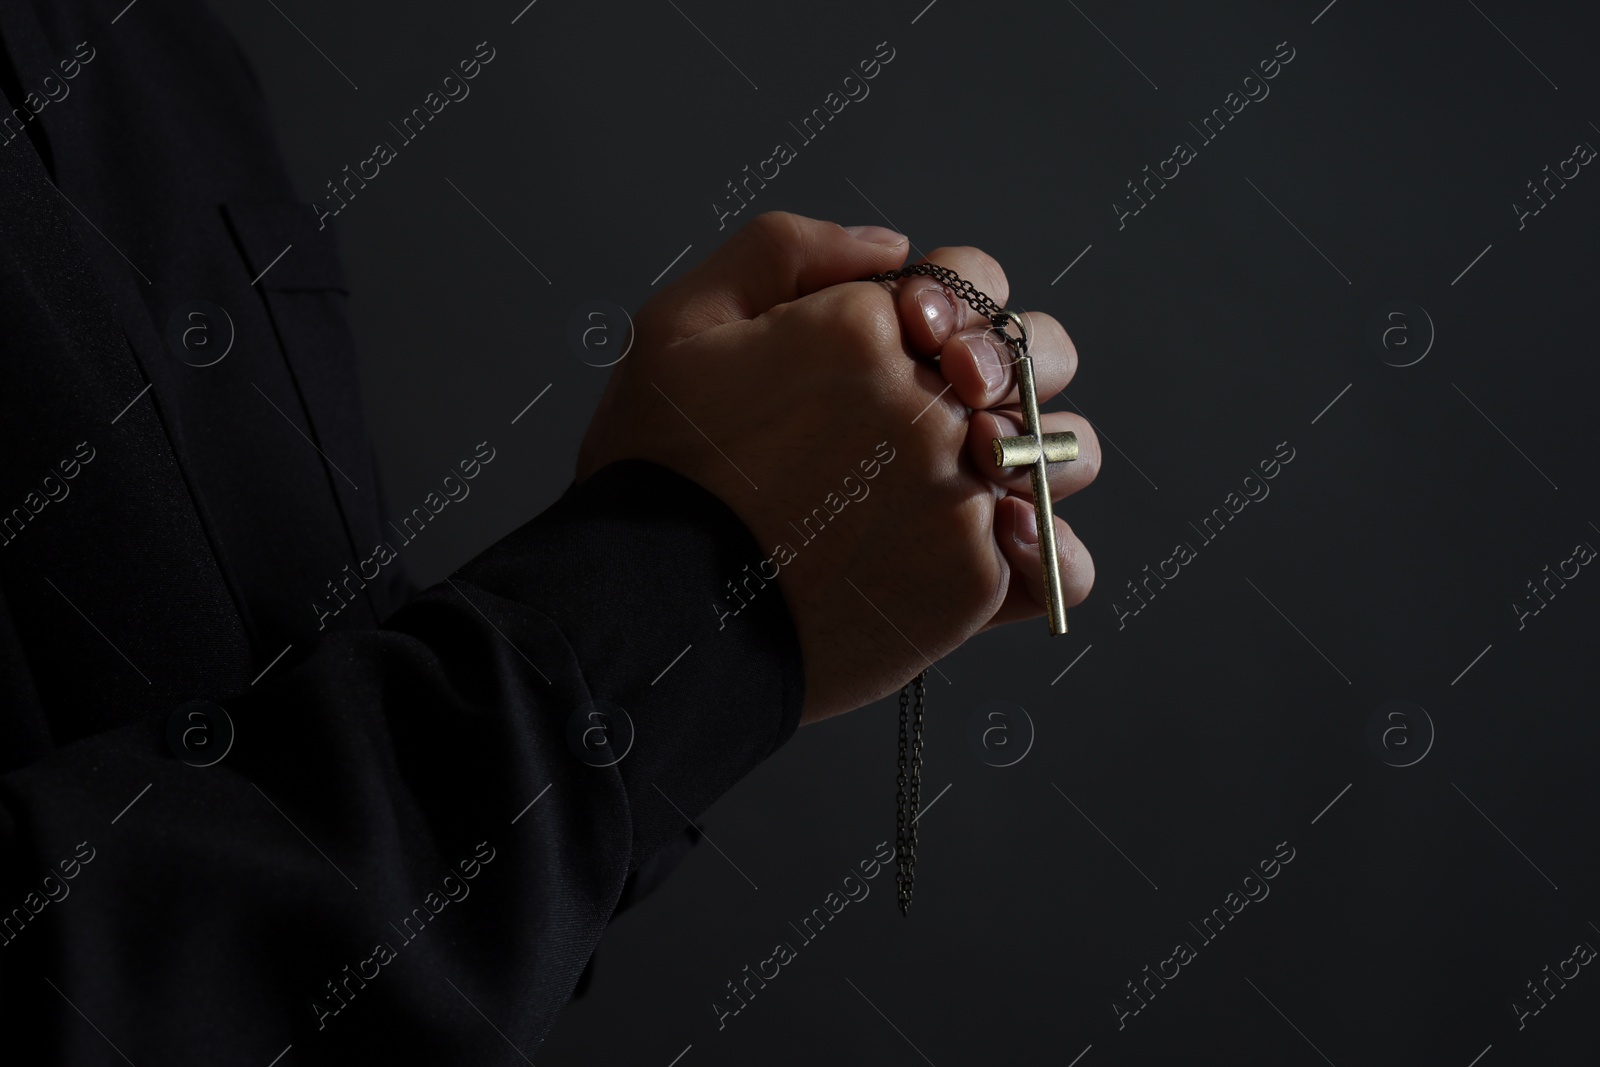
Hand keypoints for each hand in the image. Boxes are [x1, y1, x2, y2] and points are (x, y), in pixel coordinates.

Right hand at [576, 212, 1095, 723]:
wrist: (651, 616)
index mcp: (868, 328)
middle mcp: (932, 408)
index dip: (945, 307)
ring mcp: (961, 498)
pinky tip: (1000, 552)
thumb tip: (893, 247)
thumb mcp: (681, 322)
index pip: (974, 281)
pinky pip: (1059, 565)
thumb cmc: (656, 473)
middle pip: (1036, 361)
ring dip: (1032, 459)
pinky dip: (1043, 559)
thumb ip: (786, 250)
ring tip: (972, 486)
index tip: (907, 343)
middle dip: (1002, 372)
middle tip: (950, 408)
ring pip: (1063, 456)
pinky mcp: (972, 584)